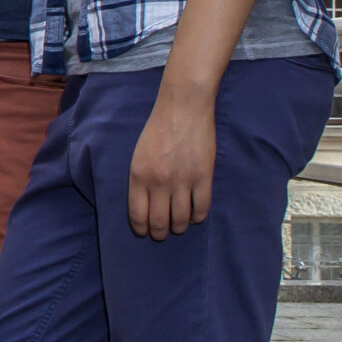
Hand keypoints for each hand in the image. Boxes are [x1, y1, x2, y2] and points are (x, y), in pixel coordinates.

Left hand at [127, 91, 216, 239]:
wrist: (183, 108)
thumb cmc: (158, 128)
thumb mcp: (139, 154)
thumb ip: (141, 179)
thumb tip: (145, 205)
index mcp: (139, 175)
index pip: (138, 214)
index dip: (141, 228)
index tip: (145, 232)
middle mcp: (159, 182)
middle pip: (159, 222)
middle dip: (160, 232)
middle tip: (162, 233)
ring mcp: (183, 181)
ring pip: (180, 219)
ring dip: (178, 226)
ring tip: (178, 225)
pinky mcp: (204, 178)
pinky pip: (201, 209)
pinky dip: (197, 217)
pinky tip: (194, 215)